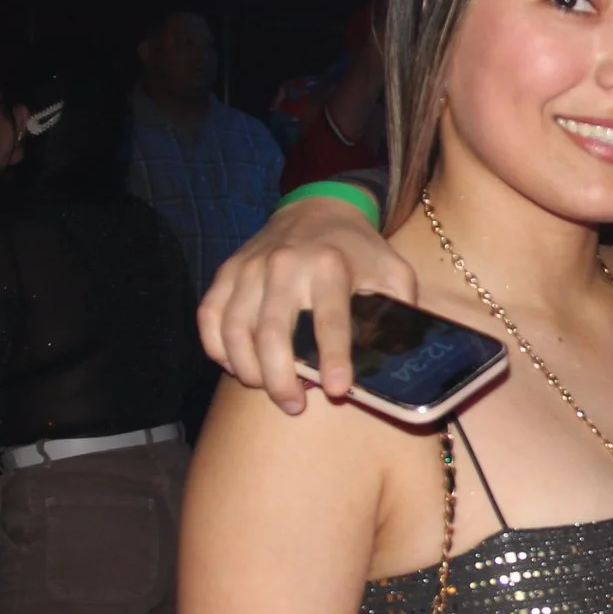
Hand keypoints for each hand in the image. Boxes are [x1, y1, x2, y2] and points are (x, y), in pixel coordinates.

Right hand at [194, 197, 416, 413]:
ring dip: (248, 370)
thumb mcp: (392, 272)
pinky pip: (210, 316)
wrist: (318, 208)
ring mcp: (250, 268)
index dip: (333, 358)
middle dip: (280, 379)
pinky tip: (236, 367)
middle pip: (271, 333)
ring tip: (268, 390)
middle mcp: (284, 264)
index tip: (338, 390)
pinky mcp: (228, 272)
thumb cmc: (358, 252)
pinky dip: (217, 348)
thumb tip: (402, 359)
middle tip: (293, 405)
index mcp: (330, 265)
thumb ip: (398, 311)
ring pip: (234, 330)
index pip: (329, 320)